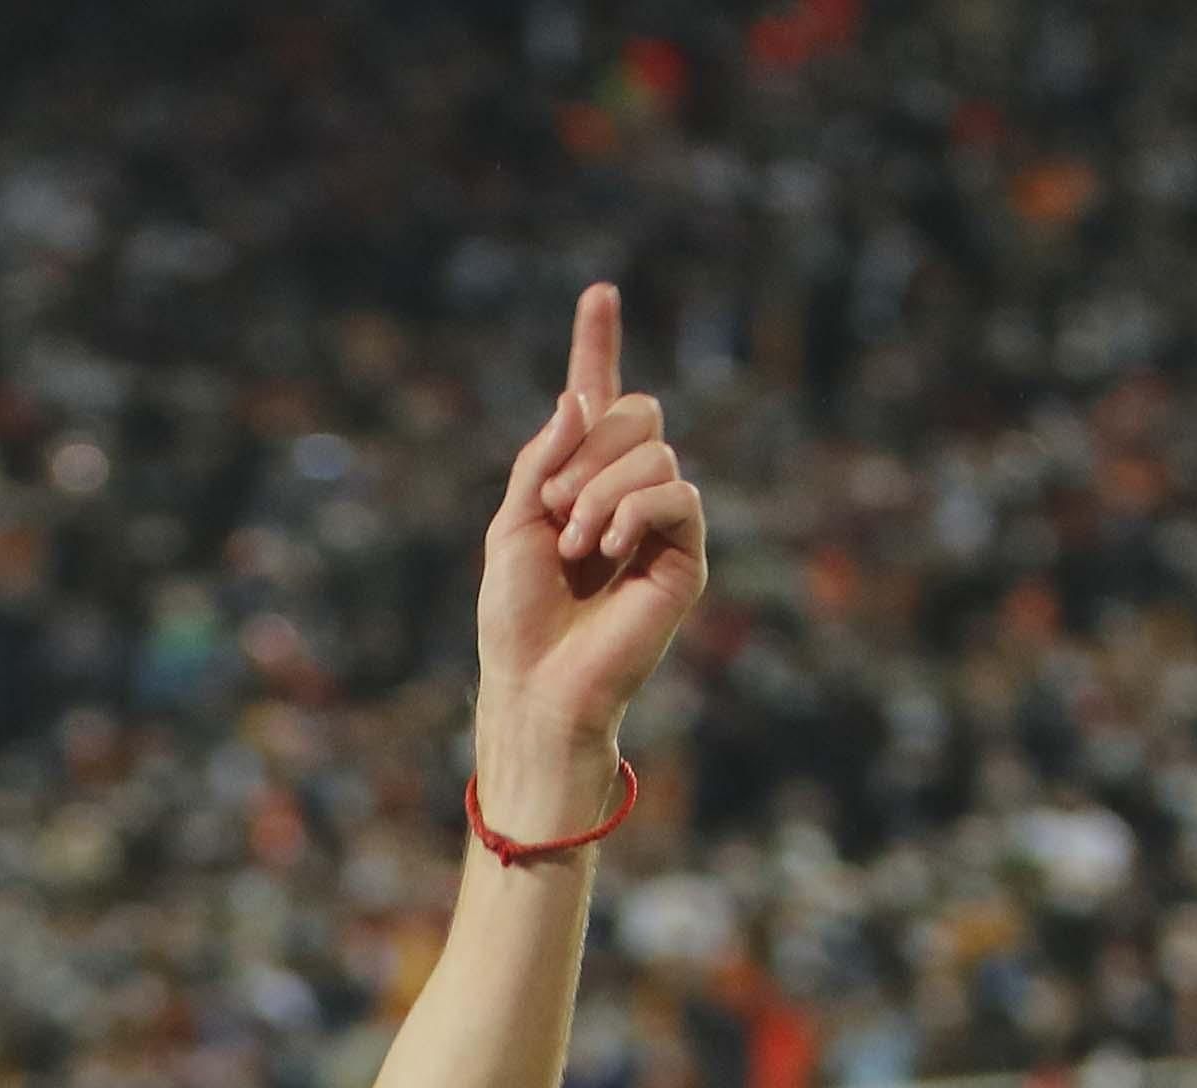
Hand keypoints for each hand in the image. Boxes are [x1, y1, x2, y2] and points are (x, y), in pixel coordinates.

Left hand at [474, 283, 707, 841]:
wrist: (537, 686)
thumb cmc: (516, 618)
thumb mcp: (511, 523)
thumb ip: (542, 457)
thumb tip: (582, 397)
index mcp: (578, 479)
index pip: (596, 399)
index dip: (598, 343)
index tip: (598, 291)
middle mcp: (626, 492)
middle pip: (636, 411)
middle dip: (588, 450)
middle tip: (554, 510)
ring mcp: (660, 521)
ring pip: (653, 450)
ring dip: (601, 490)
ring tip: (574, 545)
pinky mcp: (686, 554)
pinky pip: (676, 491)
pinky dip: (632, 510)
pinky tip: (605, 550)